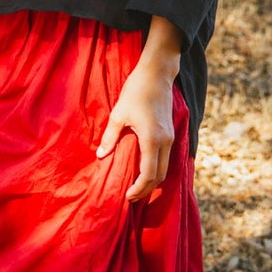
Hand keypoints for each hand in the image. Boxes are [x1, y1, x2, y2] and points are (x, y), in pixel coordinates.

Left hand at [96, 16, 181, 201]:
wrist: (157, 74)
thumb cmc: (136, 91)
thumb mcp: (118, 114)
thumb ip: (110, 137)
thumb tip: (100, 156)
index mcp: (152, 140)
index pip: (149, 174)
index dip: (139, 188)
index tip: (127, 196)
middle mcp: (165, 141)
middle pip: (160, 176)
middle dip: (146, 189)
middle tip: (130, 197)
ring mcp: (170, 137)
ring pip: (166, 168)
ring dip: (153, 180)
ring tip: (137, 187)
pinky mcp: (170, 132)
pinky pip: (166, 158)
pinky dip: (157, 169)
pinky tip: (145, 170)